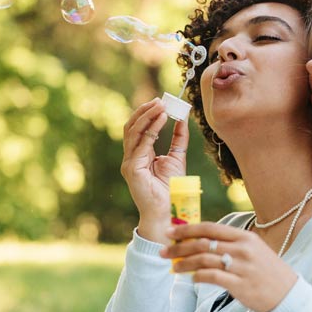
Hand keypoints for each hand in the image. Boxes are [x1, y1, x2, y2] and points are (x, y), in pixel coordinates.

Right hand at [120, 99, 189, 241]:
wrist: (168, 211)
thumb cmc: (171, 189)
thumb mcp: (177, 158)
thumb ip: (178, 139)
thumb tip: (182, 118)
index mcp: (138, 155)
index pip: (138, 129)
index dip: (147, 114)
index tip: (161, 102)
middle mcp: (130, 158)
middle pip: (132, 127)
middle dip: (145, 111)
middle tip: (160, 100)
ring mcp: (129, 163)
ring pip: (133, 132)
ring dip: (147, 116)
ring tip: (161, 106)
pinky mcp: (132, 169)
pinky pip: (141, 144)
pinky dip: (151, 129)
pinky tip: (162, 119)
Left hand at [160, 222, 297, 311]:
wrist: (288, 296)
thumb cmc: (268, 273)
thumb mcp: (254, 250)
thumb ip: (232, 244)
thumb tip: (203, 240)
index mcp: (245, 237)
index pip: (210, 228)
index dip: (187, 229)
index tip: (170, 232)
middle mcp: (243, 249)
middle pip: (203, 243)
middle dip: (179, 247)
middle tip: (163, 251)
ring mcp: (241, 267)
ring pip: (204, 260)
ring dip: (184, 263)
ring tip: (173, 267)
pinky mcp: (239, 285)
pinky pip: (212, 277)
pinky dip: (198, 277)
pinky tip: (191, 279)